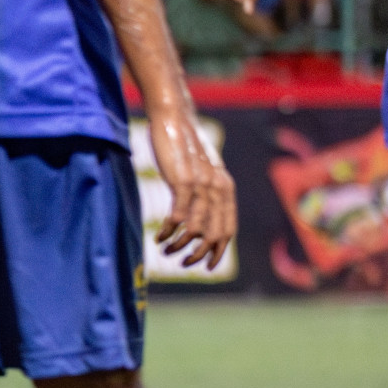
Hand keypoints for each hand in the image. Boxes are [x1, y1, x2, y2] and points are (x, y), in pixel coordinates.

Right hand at [148, 107, 236, 269]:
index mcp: (225, 188)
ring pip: (196, 228)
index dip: (219, 250)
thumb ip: (205, 191)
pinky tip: (159, 237)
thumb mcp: (201, 171)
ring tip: (166, 250)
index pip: (228, 228)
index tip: (208, 266)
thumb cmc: (184, 147)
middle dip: (200, 254)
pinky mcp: (182, 181)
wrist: (175, 121)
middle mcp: (218, 188)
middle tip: (183, 261)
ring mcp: (201, 185)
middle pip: (215, 234)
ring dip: (180, 245)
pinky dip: (169, 232)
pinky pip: (178, 216)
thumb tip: (200, 214)